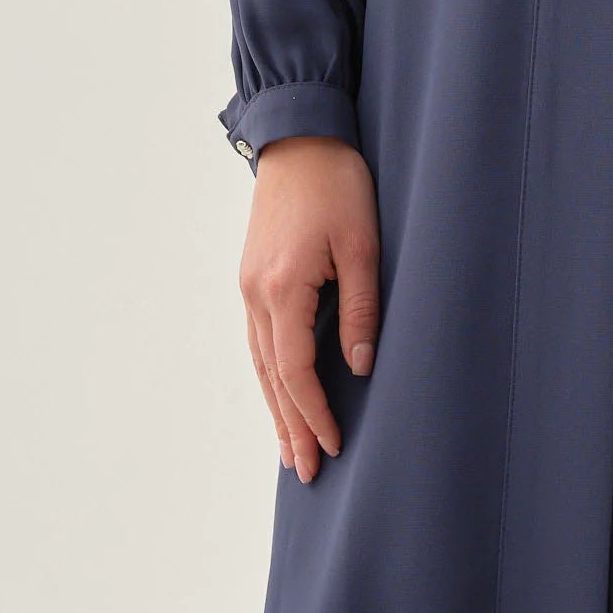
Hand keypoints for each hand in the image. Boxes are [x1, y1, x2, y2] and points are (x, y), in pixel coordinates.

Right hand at [239, 137, 380, 482]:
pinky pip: (260, 342)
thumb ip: (360, 309)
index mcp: (282, 288)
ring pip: (261, 363)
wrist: (299, 138)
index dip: (315, 413)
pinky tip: (280, 397)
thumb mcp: (363, 246)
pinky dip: (271, 377)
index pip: (295, 370)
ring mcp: (249, 287)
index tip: (335, 446)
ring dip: (276, 410)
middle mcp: (255, 294)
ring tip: (291, 452)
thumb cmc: (339, 185)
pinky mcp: (253, 278)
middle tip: (307, 474)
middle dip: (290, 428)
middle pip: (272, 378)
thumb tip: (359, 369)